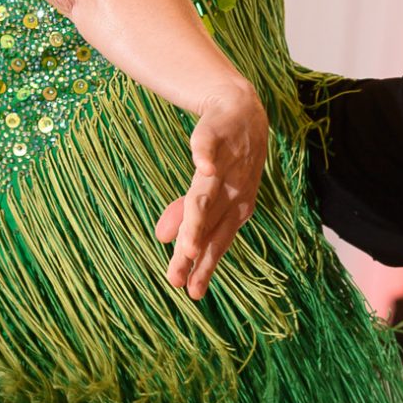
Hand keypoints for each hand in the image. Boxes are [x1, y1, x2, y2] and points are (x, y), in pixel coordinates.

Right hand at [153, 79, 267, 301]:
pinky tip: (203, 166)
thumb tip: (161, 238)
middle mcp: (233, 191)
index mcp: (235, 209)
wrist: (241, 110)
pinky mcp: (215, 134)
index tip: (190, 292)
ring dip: (198, 218)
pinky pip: (208, 146)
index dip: (204, 266)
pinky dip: (205, 156)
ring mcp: (226, 164)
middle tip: (177, 279)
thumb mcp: (206, 192)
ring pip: (208, 193)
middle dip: (194, 252)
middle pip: (209, 224)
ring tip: (188, 244)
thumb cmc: (225, 160)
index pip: (217, 242)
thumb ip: (186, 216)